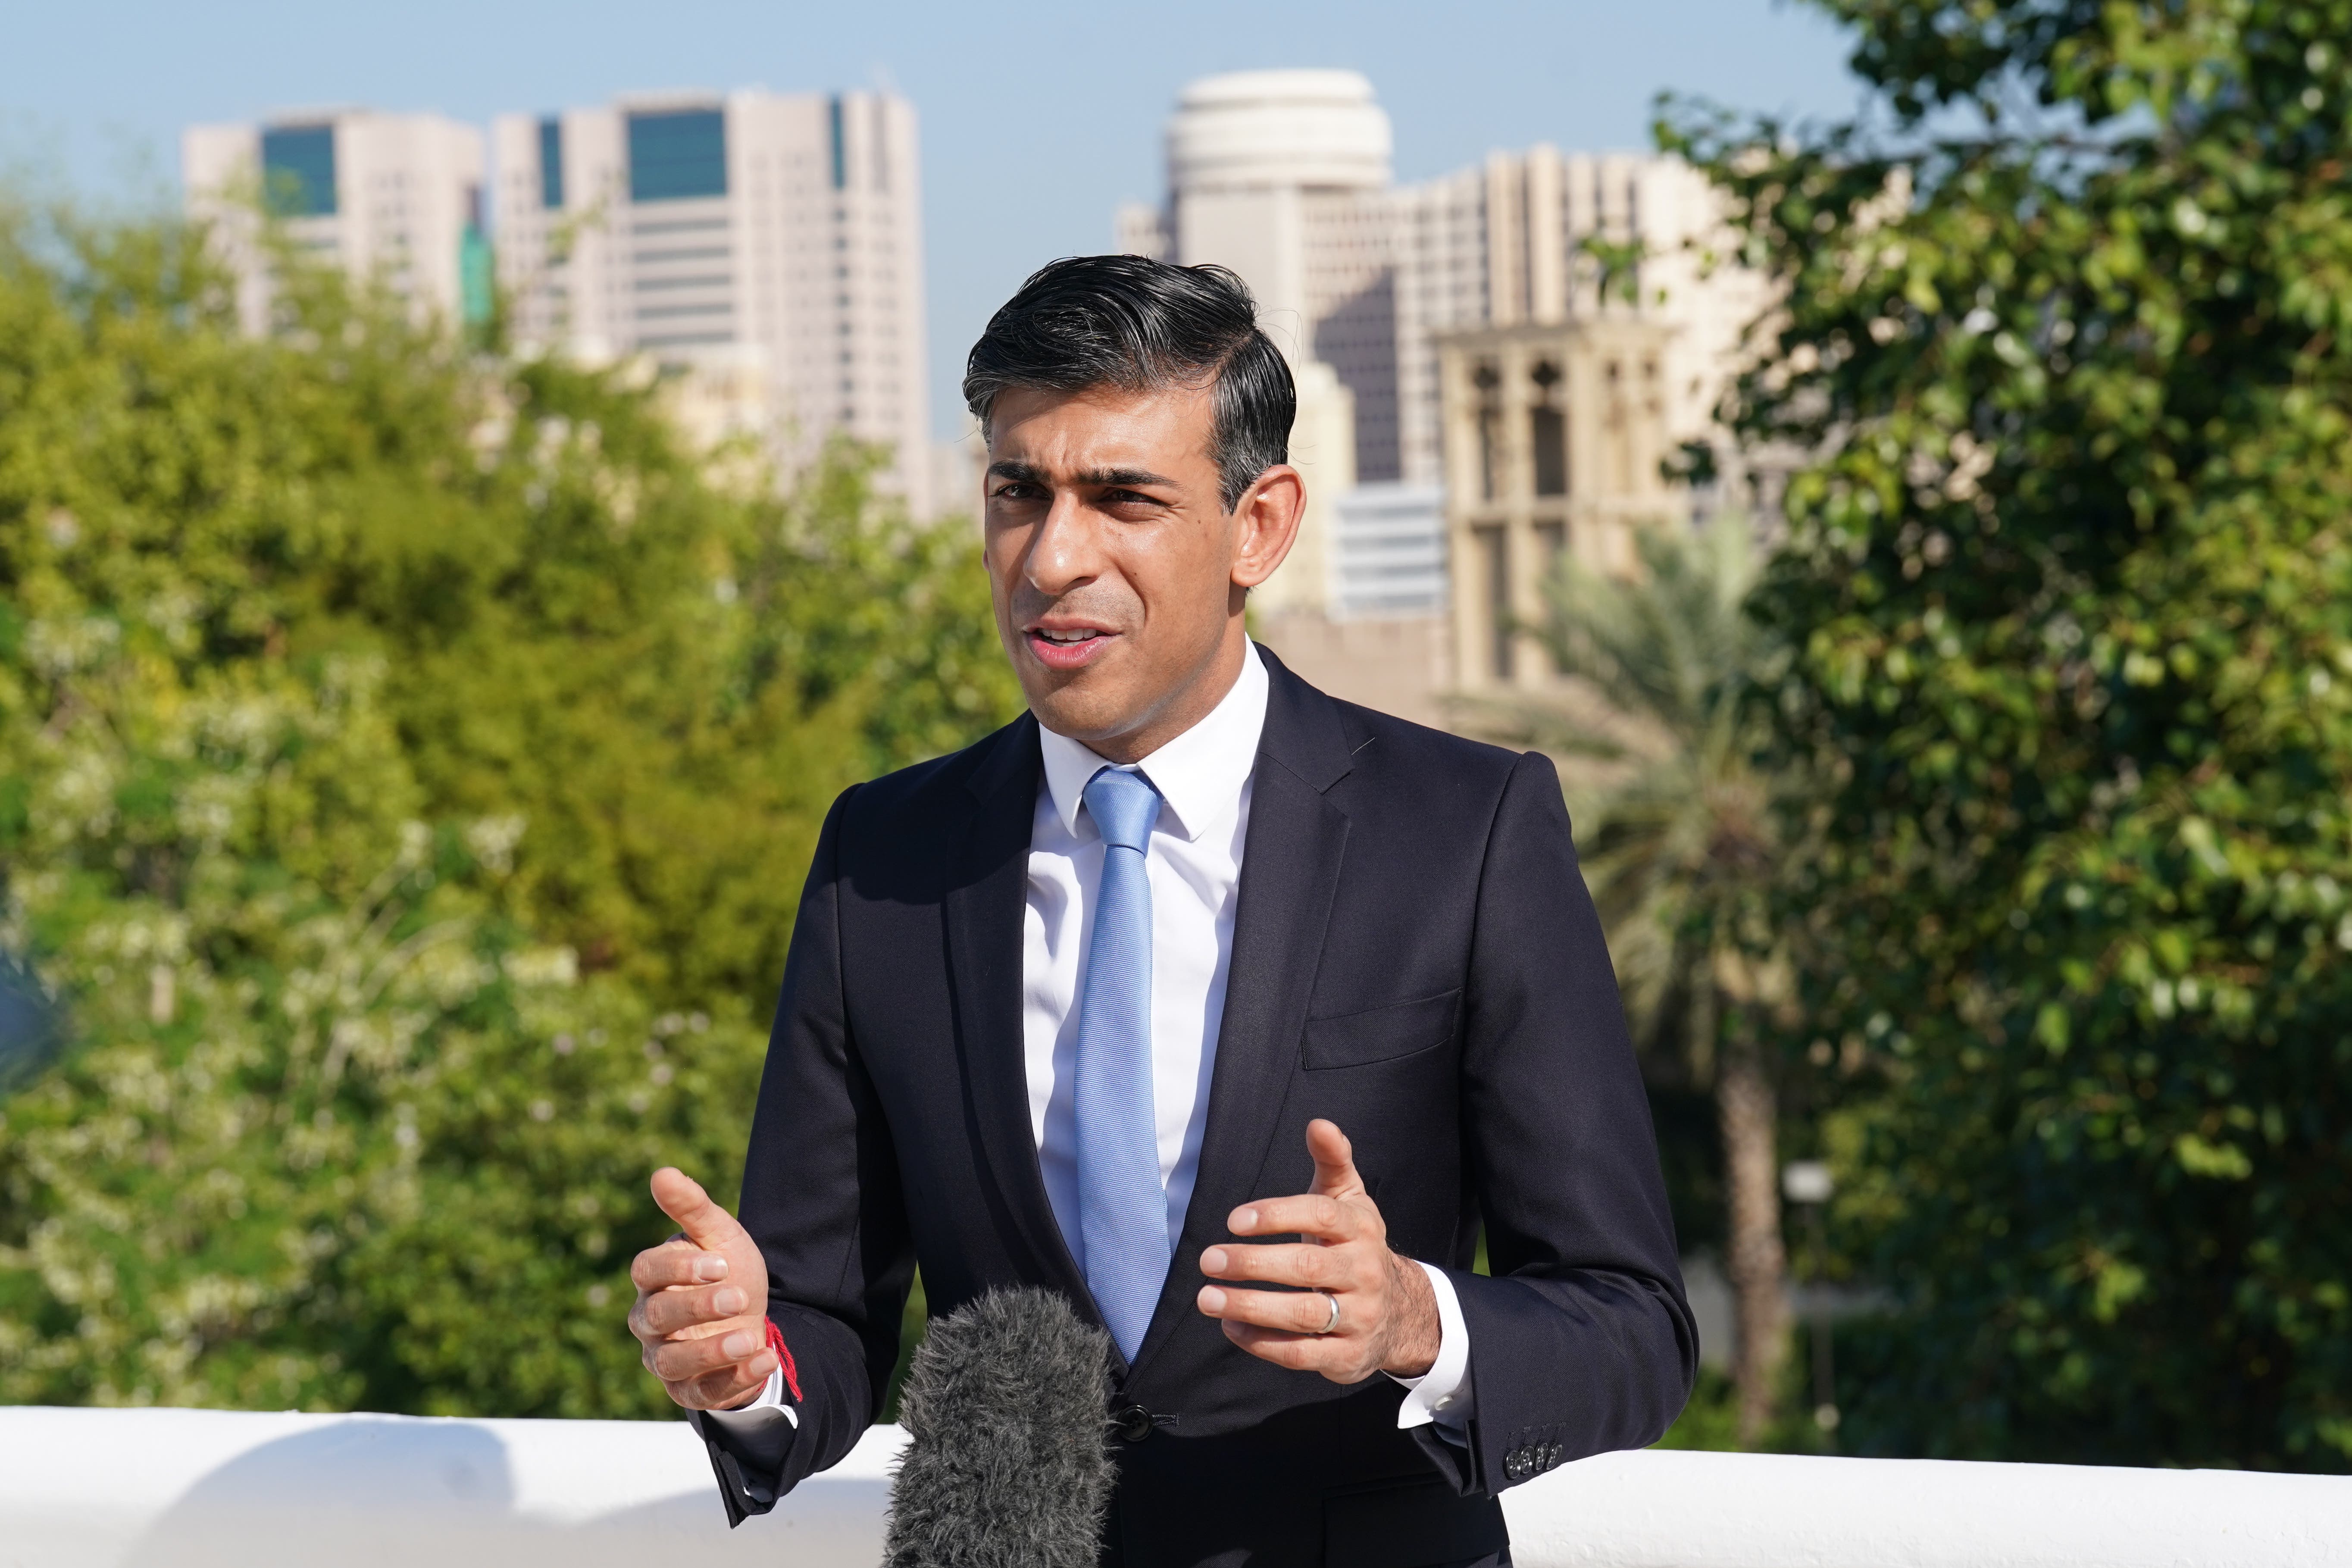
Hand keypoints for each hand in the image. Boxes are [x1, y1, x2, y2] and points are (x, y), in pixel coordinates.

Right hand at [627, 1167, 776, 1409]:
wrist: (750, 1316)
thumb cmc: (725, 1270)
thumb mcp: (718, 1234)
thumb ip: (691, 1207)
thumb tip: (662, 1172)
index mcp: (652, 1279)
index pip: (646, 1272)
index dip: (679, 1268)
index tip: (719, 1263)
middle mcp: (649, 1321)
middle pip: (656, 1317)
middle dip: (697, 1306)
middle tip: (739, 1296)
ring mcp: (665, 1359)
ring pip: (671, 1362)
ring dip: (711, 1352)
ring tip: (750, 1338)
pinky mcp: (689, 1391)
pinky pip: (702, 1393)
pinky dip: (734, 1379)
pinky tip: (764, 1359)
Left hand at [1195, 1119, 1440, 1383]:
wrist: (1399, 1311)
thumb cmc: (1353, 1245)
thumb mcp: (1348, 1199)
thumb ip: (1332, 1160)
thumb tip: (1319, 1123)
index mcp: (1361, 1228)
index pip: (1321, 1216)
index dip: (1276, 1215)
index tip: (1233, 1220)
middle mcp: (1364, 1272)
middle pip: (1307, 1268)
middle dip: (1253, 1264)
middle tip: (1208, 1260)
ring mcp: (1359, 1317)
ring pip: (1304, 1315)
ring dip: (1250, 1307)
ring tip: (1207, 1297)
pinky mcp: (1347, 1356)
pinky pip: (1302, 1353)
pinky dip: (1263, 1343)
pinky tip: (1231, 1326)